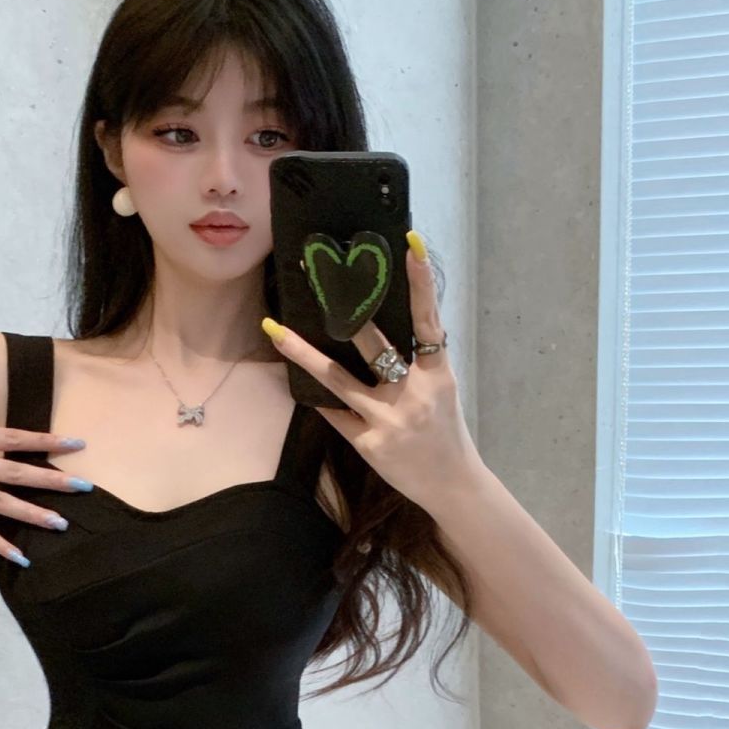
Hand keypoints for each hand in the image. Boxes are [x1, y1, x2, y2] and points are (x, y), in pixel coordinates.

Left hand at [261, 231, 479, 514]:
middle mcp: (412, 393)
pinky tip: (296, 384)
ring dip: (303, 352)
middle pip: (374, 344)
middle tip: (324, 276)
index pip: (428, 320)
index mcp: (436, 374)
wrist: (452, 484)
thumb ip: (420, 361)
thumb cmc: (445, 431)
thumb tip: (393, 324)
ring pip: (337, 378)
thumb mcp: (442, 390)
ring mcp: (387, 419)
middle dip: (348, 312)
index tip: (410, 244)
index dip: (420, 282)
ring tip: (275, 330)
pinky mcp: (368, 443)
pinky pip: (335, 413)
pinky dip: (319, 400)